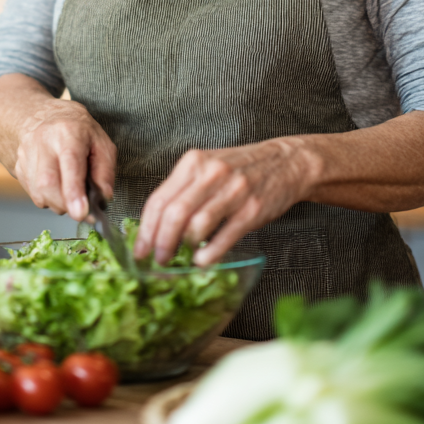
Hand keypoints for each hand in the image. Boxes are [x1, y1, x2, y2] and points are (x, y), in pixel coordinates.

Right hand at [13, 98, 116, 221]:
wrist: (42, 115)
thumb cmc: (77, 130)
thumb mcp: (101, 142)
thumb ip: (105, 170)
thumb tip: (104, 197)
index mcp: (68, 132)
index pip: (69, 164)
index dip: (74, 191)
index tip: (81, 213)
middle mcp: (43, 141)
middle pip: (47, 183)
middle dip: (65, 205)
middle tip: (81, 210)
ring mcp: (26, 154)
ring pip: (38, 193)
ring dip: (57, 203)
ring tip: (70, 191)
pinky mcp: (18, 166)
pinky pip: (32, 194)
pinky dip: (48, 199)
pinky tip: (57, 186)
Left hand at [134, 139, 312, 265]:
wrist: (284, 162)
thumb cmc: (240, 169)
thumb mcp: (207, 168)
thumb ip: (182, 190)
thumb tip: (155, 227)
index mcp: (193, 162)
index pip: (159, 199)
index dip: (145, 229)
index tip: (139, 249)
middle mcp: (211, 173)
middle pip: (174, 213)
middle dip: (161, 242)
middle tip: (158, 259)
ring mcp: (233, 191)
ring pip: (197, 224)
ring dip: (184, 248)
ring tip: (180, 259)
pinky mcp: (252, 209)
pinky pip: (225, 236)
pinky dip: (210, 253)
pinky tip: (202, 261)